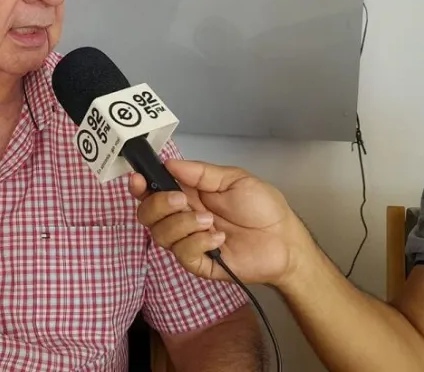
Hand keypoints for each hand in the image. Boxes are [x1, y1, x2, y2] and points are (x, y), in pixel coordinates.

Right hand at [129, 159, 310, 287]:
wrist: (285, 240)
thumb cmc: (264, 209)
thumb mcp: (233, 179)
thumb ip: (200, 172)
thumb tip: (169, 162)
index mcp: (188, 195)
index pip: (152, 192)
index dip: (140, 187)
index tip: (138, 180)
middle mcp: (183, 219)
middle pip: (147, 215)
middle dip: (158, 205)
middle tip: (182, 200)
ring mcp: (189, 242)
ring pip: (161, 235)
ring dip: (182, 224)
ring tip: (210, 221)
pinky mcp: (200, 262)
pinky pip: (183, 254)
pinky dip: (198, 242)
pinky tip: (219, 238)